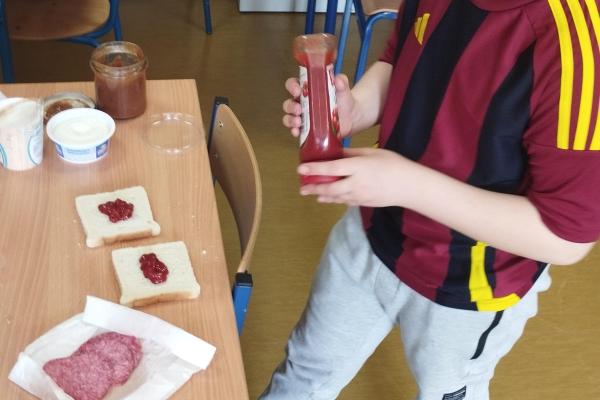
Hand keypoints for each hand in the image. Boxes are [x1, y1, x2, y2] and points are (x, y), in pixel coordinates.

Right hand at [282, 74, 355, 137]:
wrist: (352, 117)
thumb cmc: (344, 100)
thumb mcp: (343, 89)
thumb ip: (341, 82)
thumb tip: (338, 80)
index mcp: (307, 90)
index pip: (293, 85)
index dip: (292, 87)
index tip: (297, 90)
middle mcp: (302, 103)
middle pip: (288, 103)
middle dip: (291, 106)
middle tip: (299, 109)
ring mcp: (303, 117)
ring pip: (289, 118)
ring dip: (290, 120)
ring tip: (298, 122)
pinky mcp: (306, 129)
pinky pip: (296, 130)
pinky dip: (294, 131)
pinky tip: (297, 132)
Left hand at [298, 147, 416, 206]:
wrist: (410, 186)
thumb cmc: (393, 164)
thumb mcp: (372, 153)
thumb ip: (352, 153)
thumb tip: (336, 153)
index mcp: (358, 167)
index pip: (331, 169)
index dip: (314, 169)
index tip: (301, 169)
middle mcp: (356, 183)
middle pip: (329, 188)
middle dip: (314, 188)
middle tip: (302, 188)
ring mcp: (359, 196)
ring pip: (335, 197)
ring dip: (322, 196)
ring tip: (311, 194)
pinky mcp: (363, 203)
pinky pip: (345, 202)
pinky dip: (335, 200)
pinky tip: (327, 199)